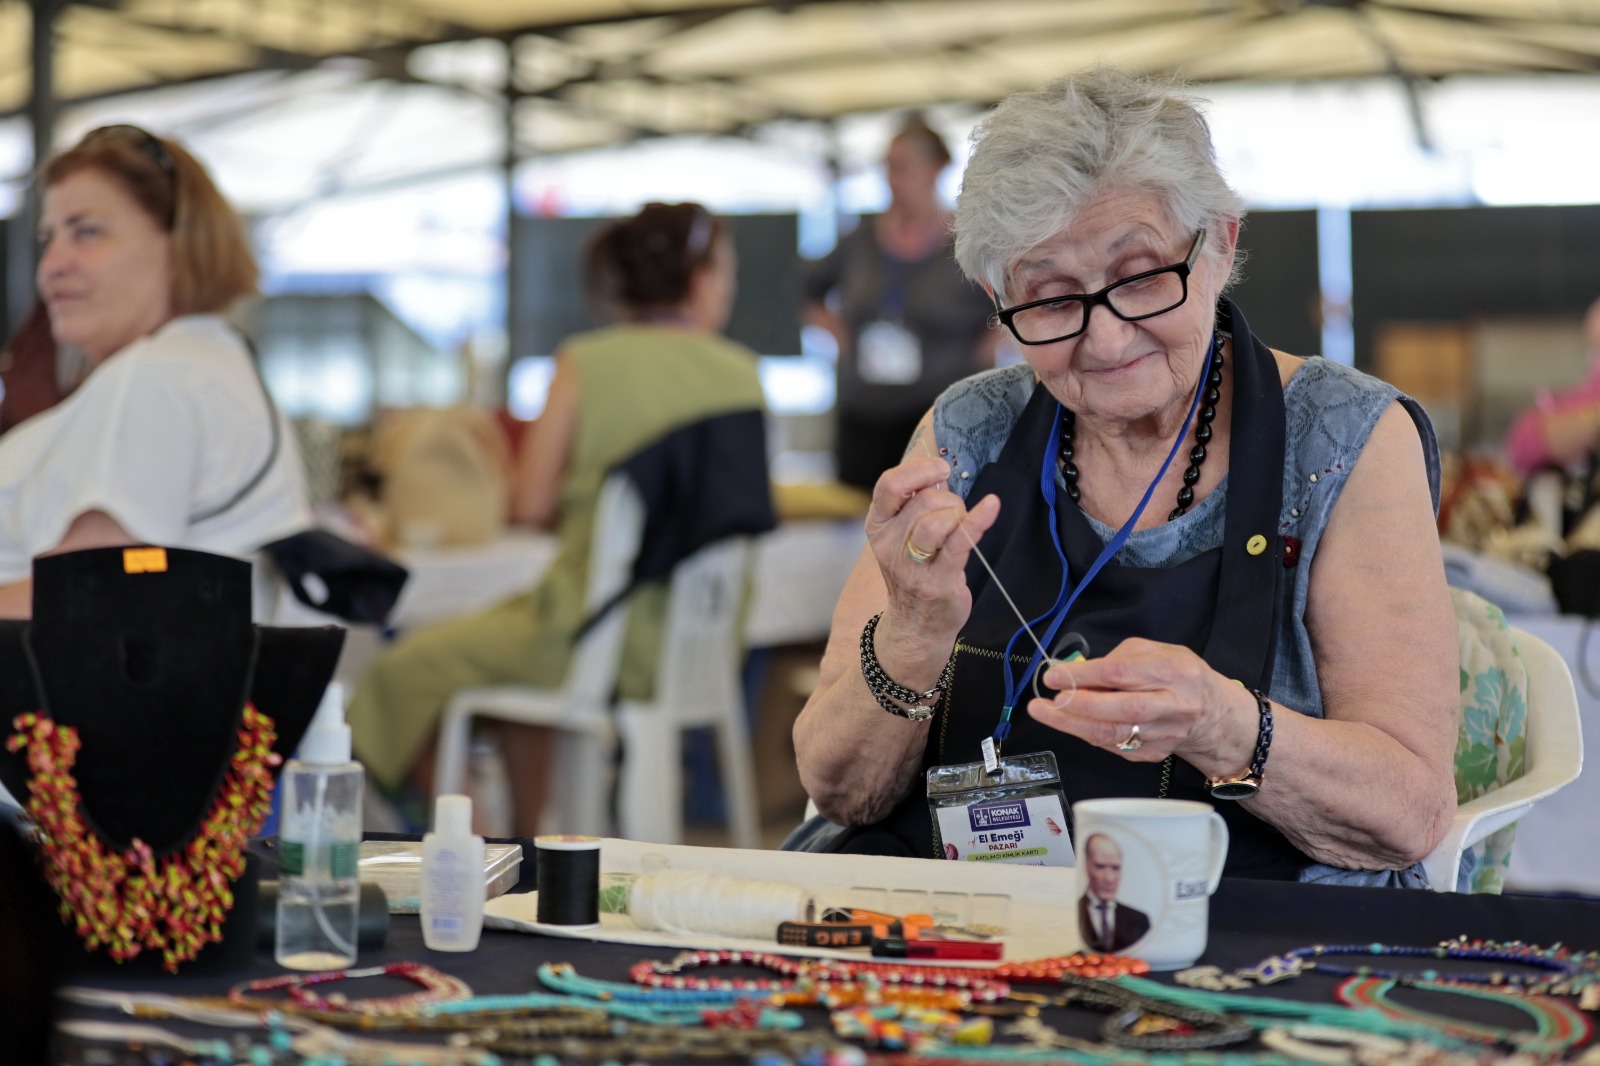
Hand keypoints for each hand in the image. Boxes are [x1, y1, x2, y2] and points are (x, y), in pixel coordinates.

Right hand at [864, 456, 999, 651]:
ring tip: (961, 526)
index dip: (918, 470)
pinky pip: (960, 541)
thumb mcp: (903, 534)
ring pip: (936, 520)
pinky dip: (979, 520)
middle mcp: (889, 545)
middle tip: (955, 515)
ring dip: (958, 514)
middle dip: (949, 499)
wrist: (916, 624)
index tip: (941, 469)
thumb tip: (941, 472)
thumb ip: (917, 502)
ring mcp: (912, 566)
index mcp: (878, 526)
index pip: (889, 485)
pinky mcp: (939, 580)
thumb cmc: (916, 571)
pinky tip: (992, 506)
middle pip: (923, 501)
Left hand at [1024, 638, 1252, 764]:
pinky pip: (1115, 746)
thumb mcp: (1155, 651)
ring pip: (1114, 734)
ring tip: (1046, 714)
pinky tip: (1073, 724)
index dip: (1084, 676)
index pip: (1122, 673)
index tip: (1054, 677)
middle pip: (1120, 709)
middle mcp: (1173, 704)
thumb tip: (1077, 672)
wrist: (1213, 713)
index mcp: (1174, 670)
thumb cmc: (1178, 675)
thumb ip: (1118, 658)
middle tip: (1045, 702)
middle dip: (1077, 706)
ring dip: (1074, 725)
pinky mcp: (1155, 753)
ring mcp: (1166, 734)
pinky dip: (1090, 735)